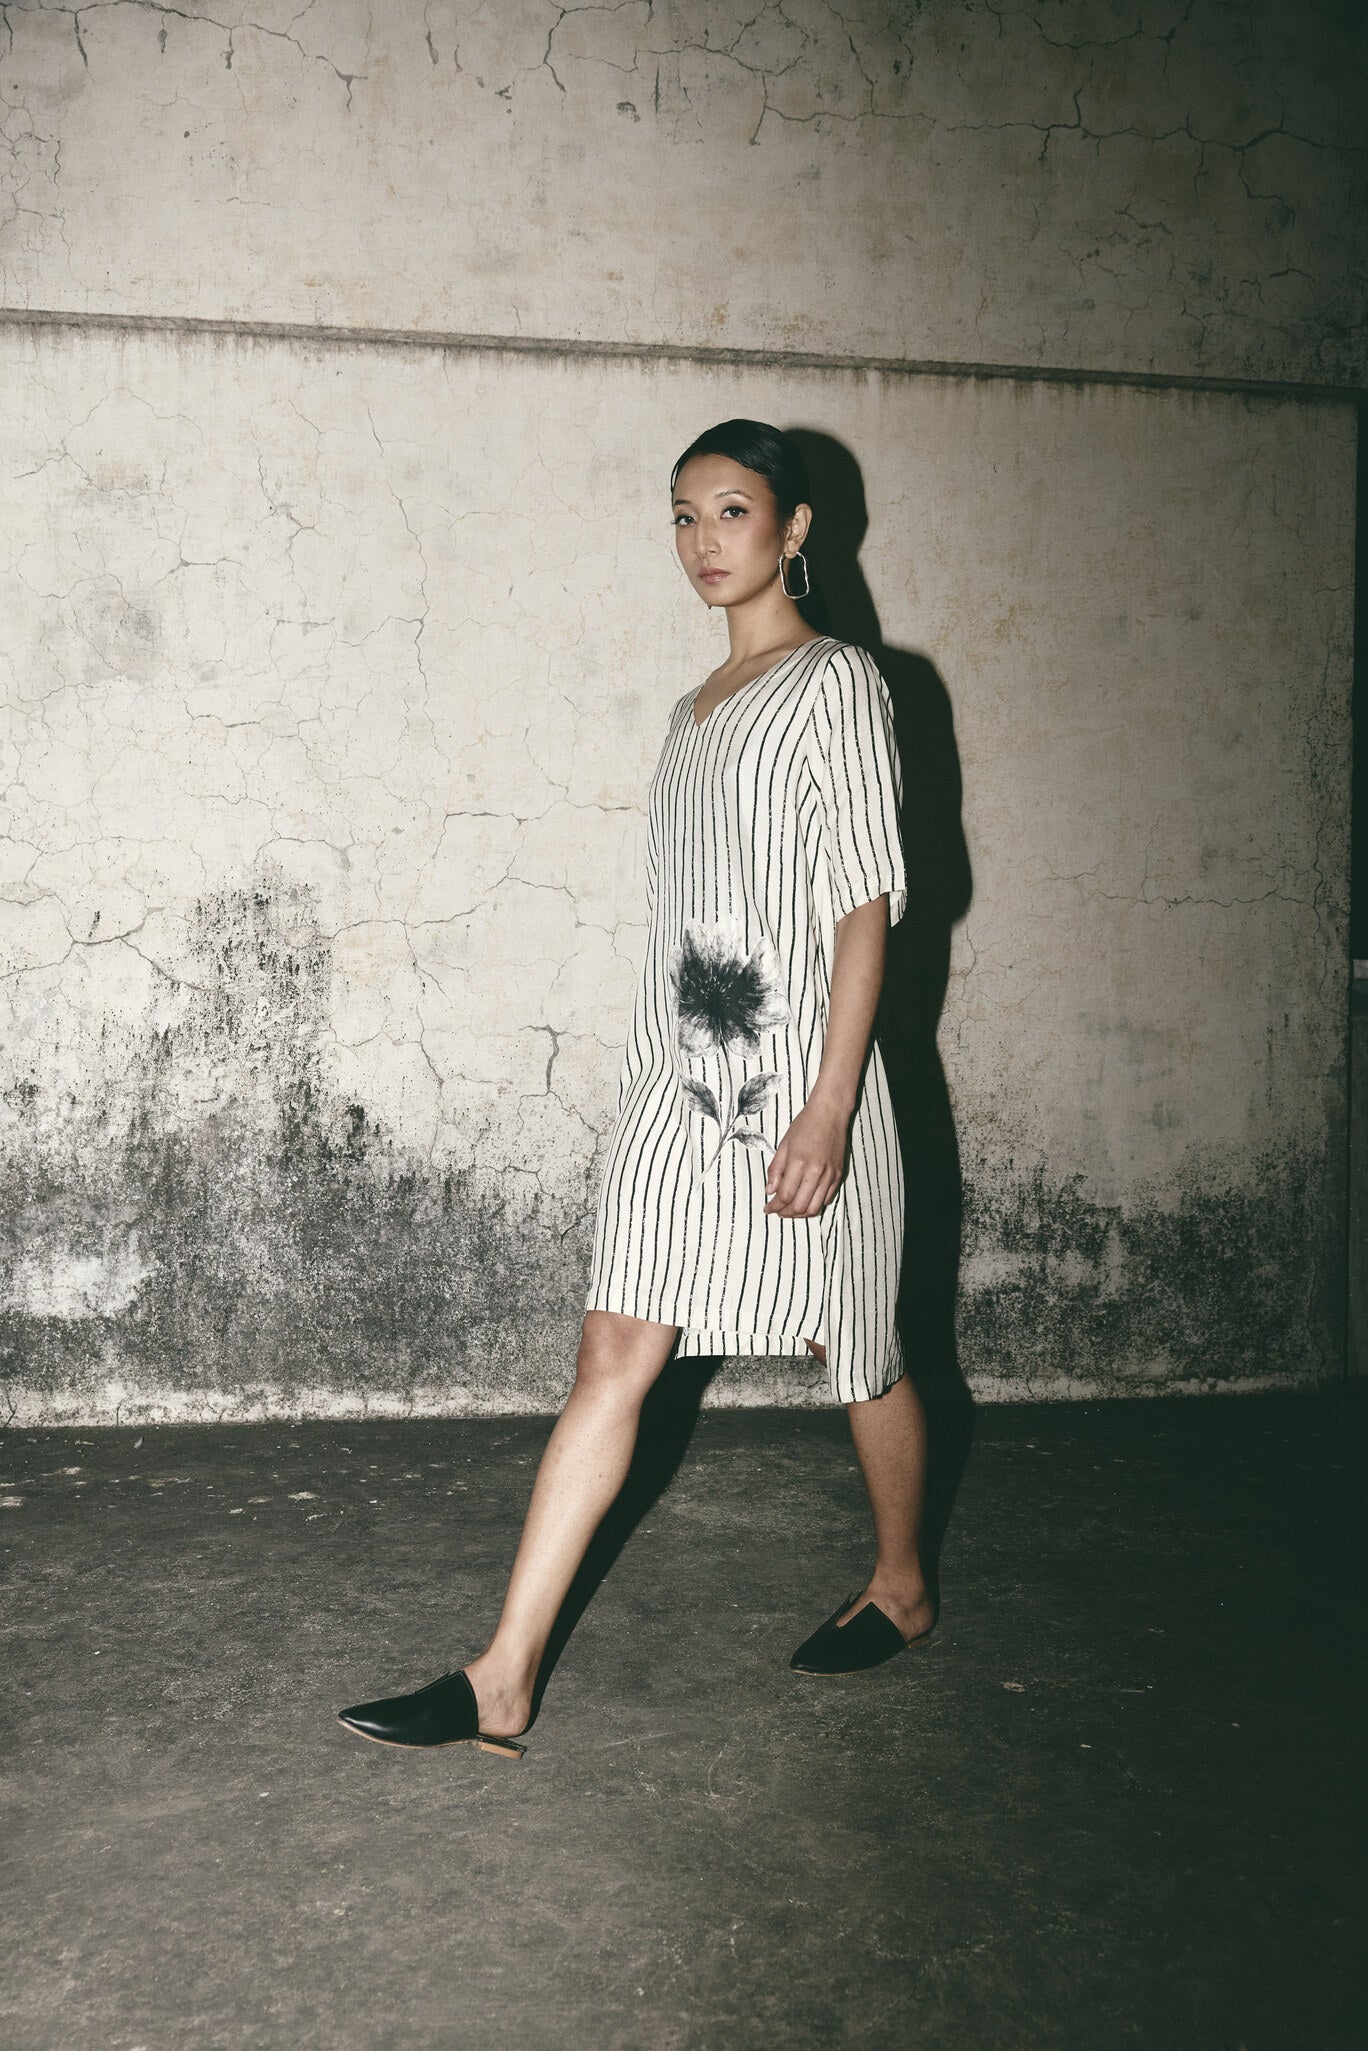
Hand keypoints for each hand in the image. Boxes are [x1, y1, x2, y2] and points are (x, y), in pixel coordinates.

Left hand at [763, 1093, 848, 1217]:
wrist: (830, 1113)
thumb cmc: (805, 1124)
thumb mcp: (783, 1144)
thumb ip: (775, 1169)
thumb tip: (770, 1191)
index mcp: (799, 1162)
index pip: (784, 1196)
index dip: (774, 1206)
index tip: (767, 1208)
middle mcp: (816, 1172)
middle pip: (799, 1207)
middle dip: (785, 1213)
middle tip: (776, 1211)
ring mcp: (829, 1175)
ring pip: (814, 1208)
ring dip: (800, 1214)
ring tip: (790, 1210)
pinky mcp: (838, 1175)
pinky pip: (827, 1200)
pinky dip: (814, 1206)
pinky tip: (805, 1200)